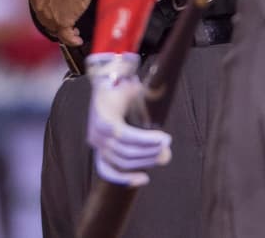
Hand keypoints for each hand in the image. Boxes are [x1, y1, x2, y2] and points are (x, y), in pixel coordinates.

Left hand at [30, 0, 102, 45]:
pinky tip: (78, 40)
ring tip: (75, 33)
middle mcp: (39, 5)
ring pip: (56, 31)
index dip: (51, 15)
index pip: (41, 10)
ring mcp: (49, 15)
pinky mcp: (61, 22)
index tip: (59, 16)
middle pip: (46, 22)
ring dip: (66, 33)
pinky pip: (66, 37)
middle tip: (69, 26)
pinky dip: (72, 40)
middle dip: (57, 25)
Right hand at [85, 53, 171, 186]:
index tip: (166, 138)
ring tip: (162, 157)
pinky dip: (124, 178)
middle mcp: (97, 135)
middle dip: (150, 152)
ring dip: (144, 162)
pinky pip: (107, 170)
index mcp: (102, 119)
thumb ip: (146, 99)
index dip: (147, 140)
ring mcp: (97, 145)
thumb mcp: (132, 88)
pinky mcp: (99, 151)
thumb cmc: (120, 87)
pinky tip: (144, 178)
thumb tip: (161, 112)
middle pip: (126, 152)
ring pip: (121, 162)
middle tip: (168, 149)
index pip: (126, 136)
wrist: (104, 87)